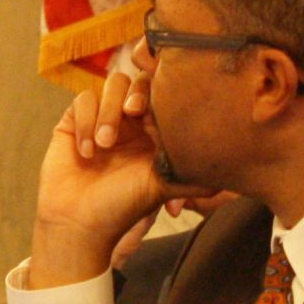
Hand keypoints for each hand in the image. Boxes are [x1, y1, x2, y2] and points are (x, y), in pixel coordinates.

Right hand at [27, 72, 173, 289]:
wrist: (79, 223)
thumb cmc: (121, 207)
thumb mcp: (162, 188)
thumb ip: (192, 176)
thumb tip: (228, 172)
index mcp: (153, 132)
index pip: (162, 93)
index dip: (160, 92)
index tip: (154, 115)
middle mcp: (129, 122)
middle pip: (137, 80)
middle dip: (135, 92)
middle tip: (133, 113)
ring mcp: (102, 118)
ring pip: (110, 86)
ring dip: (109, 112)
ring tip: (105, 145)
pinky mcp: (75, 121)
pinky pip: (83, 101)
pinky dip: (86, 123)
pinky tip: (87, 153)